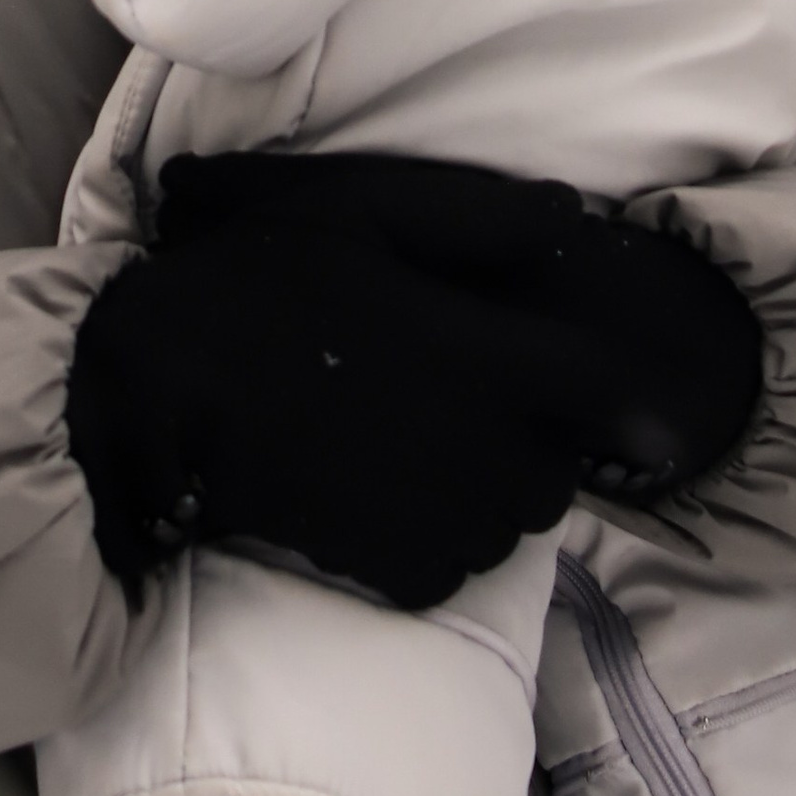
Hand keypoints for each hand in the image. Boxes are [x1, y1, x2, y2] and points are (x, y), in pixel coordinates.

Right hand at [156, 151, 762, 502]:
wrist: (162, 397)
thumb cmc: (261, 289)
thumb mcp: (362, 219)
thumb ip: (478, 224)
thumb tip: (571, 219)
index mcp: (493, 362)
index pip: (615, 392)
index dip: (633, 395)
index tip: (631, 404)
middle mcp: (491, 452)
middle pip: (563, 462)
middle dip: (533, 435)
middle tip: (459, 397)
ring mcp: (450, 522)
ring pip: (514, 517)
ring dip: (488, 487)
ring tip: (413, 443)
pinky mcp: (407, 576)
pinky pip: (459, 562)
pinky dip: (437, 535)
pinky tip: (380, 492)